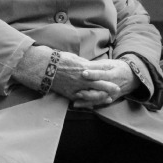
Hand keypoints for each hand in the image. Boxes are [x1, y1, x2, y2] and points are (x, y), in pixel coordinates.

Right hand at [12, 48, 135, 108]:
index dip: (108, 72)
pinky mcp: (70, 94)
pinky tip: (95, 105)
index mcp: (84, 67)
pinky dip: (89, 102)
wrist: (45, 68)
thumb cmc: (59, 60)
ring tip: (110, 98)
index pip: (100, 70)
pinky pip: (81, 100)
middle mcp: (82, 78)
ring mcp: (76, 87)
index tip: (115, 72)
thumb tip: (90, 65)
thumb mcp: (74, 58)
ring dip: (102, 97)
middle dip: (110, 86)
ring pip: (93, 94)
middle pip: (100, 83)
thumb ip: (84, 63)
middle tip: (118, 88)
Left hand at [66, 57, 136, 109]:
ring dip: (87, 101)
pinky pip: (99, 103)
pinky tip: (80, 106)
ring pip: (99, 99)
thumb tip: (83, 64)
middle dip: (89, 92)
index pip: (102, 74)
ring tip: (75, 102)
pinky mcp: (110, 99)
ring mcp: (112, 94)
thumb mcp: (108, 63)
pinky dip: (89, 105)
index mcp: (113, 73)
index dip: (93, 74)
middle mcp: (113, 85)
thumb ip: (96, 65)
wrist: (131, 77)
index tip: (83, 73)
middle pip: (101, 90)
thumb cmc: (116, 67)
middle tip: (77, 92)